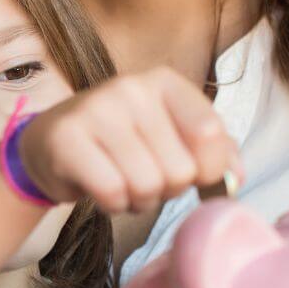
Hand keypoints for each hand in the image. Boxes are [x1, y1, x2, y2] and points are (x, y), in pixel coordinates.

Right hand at [17, 66, 243, 213]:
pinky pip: (112, 192)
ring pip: (147, 186)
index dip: (208, 170)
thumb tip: (236, 178)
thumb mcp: (171, 136)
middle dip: (166, 190)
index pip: (211, 132)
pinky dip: (112, 205)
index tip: (190, 172)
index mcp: (165, 82)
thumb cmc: (123, 144)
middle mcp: (131, 87)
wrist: (52, 143)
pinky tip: (101, 190)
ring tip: (122, 183)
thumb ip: (214, 153)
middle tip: (143, 176)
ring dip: (138, 201)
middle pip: (180, 170)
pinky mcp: (67, 138)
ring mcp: (96, 109)